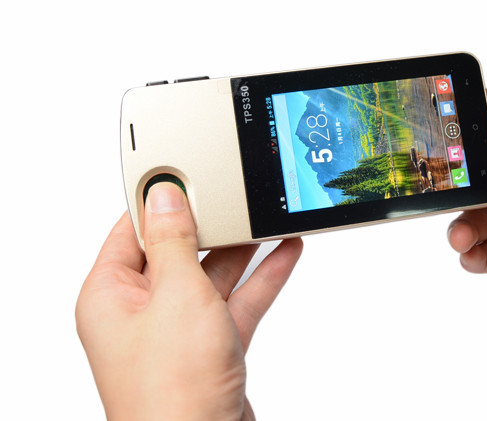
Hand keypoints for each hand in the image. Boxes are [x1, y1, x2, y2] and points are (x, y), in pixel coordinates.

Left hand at [76, 182, 302, 419]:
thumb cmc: (171, 388)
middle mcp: (139, 313)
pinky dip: (260, 279)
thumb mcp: (176, 294)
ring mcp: (177, 332)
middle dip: (210, 224)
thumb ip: (175, 241)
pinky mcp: (210, 348)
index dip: (159, 200)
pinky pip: (235, 303)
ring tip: (267, 218)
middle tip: (236, 192)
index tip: (186, 172)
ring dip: (242, 250)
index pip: (131, 230)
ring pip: (211, 277)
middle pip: (176, 251)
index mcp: (110, 295)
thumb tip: (165, 196)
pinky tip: (284, 254)